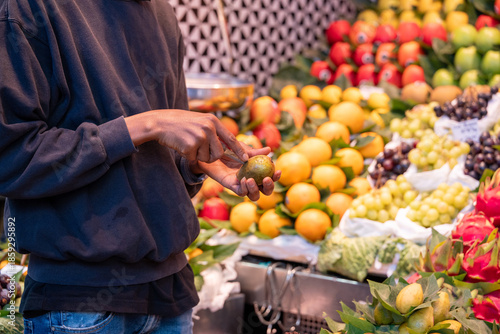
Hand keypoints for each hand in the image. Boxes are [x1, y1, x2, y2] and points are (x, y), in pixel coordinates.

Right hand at [124, 110, 247, 162]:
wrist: (160, 122)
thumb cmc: (181, 123)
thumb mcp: (201, 121)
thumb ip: (214, 130)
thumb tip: (228, 144)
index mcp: (213, 121)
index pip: (231, 139)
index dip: (240, 150)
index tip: (247, 158)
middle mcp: (209, 128)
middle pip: (219, 153)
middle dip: (211, 156)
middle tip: (198, 148)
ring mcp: (200, 137)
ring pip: (207, 158)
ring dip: (198, 156)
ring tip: (188, 144)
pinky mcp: (190, 146)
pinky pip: (194, 159)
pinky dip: (188, 156)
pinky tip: (181, 145)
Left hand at [197, 146, 280, 200]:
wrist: (210, 151)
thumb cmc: (227, 149)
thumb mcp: (242, 148)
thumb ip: (255, 152)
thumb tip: (269, 150)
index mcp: (257, 171)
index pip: (270, 177)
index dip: (275, 177)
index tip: (277, 171)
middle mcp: (251, 180)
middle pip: (264, 191)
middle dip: (269, 187)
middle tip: (266, 179)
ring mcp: (241, 184)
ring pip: (253, 196)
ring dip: (255, 189)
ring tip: (250, 179)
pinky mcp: (231, 186)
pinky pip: (240, 192)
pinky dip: (244, 188)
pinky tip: (242, 179)